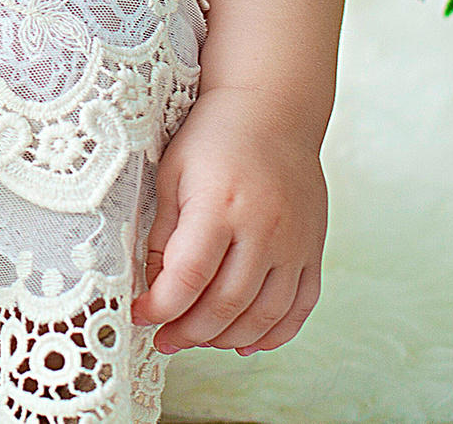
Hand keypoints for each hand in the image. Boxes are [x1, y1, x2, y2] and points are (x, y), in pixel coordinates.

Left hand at [130, 85, 326, 356]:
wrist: (273, 110)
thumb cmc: (213, 138)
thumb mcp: (173, 174)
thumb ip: (163, 232)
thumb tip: (152, 287)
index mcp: (221, 204)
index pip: (188, 276)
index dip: (160, 306)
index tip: (139, 315)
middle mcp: (264, 228)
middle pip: (226, 304)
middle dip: (189, 332)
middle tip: (165, 339)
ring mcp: (295, 243)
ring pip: (264, 316)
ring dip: (227, 339)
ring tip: (198, 340)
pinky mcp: (313, 249)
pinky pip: (300, 308)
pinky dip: (273, 334)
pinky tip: (245, 342)